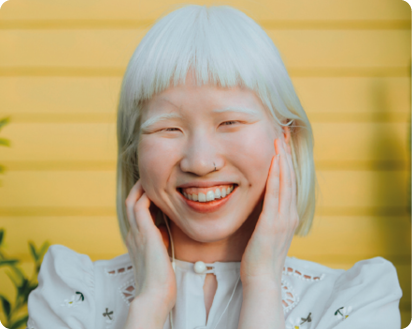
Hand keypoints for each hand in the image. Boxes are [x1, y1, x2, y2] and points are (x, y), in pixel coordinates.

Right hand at [124, 180, 176, 321]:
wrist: (155, 293)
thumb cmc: (161, 279)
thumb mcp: (160, 256)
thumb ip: (160, 242)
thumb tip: (166, 232)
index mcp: (136, 240)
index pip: (136, 214)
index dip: (144, 200)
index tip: (155, 192)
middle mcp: (133, 234)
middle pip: (130, 204)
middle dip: (139, 190)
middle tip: (150, 179)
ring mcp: (136, 233)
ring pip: (132, 202)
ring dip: (140, 188)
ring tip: (150, 178)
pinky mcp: (144, 233)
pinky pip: (140, 207)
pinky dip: (146, 196)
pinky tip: (156, 191)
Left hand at [240, 138, 298, 286]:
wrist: (262, 278)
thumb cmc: (261, 257)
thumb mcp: (268, 232)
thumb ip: (269, 215)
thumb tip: (263, 202)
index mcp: (288, 215)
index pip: (289, 182)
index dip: (287, 161)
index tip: (283, 144)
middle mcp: (290, 214)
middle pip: (291, 177)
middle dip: (287, 154)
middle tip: (284, 133)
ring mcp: (283, 218)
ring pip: (286, 182)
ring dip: (283, 159)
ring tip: (279, 140)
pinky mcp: (272, 223)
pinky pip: (275, 195)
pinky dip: (276, 176)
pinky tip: (274, 162)